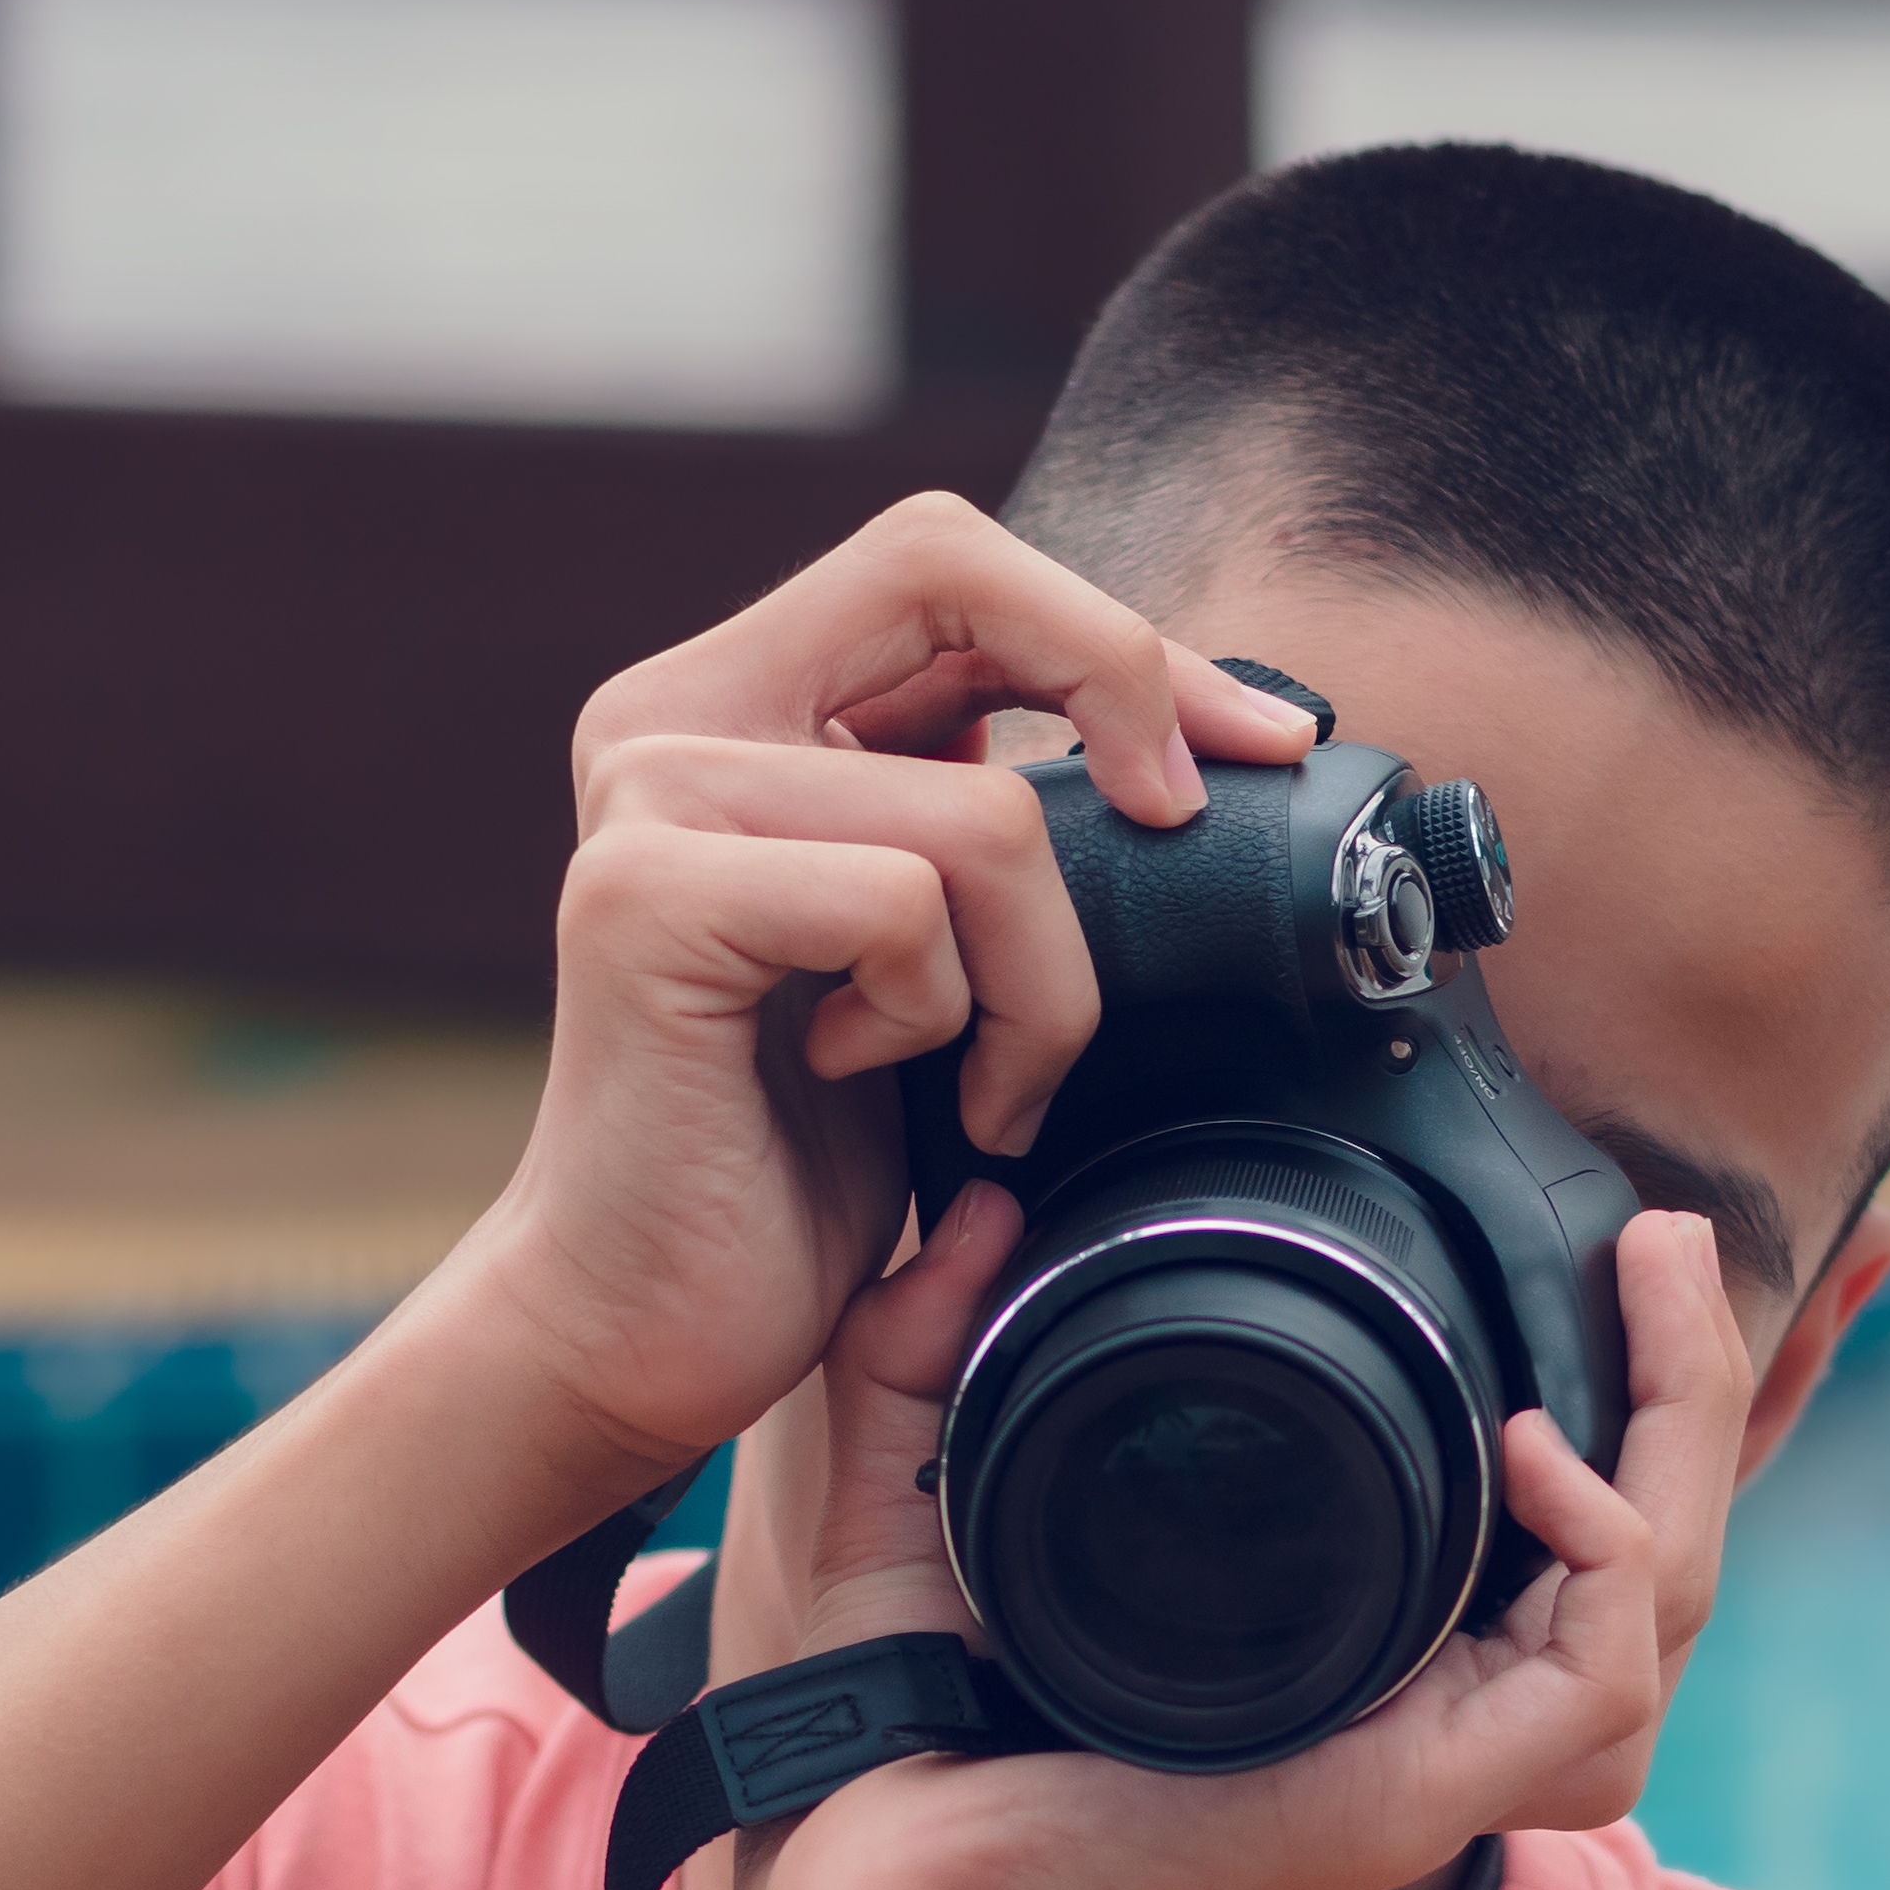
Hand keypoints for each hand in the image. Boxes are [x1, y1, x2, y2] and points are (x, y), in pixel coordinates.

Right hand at [435, 494, 1325, 1501]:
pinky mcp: (645, 896)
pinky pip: (905, 903)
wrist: (641, 1329)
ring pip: (982, 809)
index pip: (948, 559)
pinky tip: (862, 1083)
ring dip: (1039, 980)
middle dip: (1118, 690)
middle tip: (1177, 835)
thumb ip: (979, 821)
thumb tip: (1191, 730)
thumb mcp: (929, 958)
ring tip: (977, 1087)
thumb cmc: (794, 1166)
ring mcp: (647, 798)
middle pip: (953, 575)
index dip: (1115, 630)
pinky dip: (938, 1018)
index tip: (1249, 744)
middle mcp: (669, 717)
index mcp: (737, 705)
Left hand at [717, 1191, 1758, 1889]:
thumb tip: (988, 1213)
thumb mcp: (922, 1489)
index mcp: (1363, 1629)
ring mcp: (1449, 1751)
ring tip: (1658, 1286)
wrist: (877, 1888)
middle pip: (1661, 1536)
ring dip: (1693, 1431)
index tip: (1609, 1248)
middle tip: (1666, 1236)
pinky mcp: (1437, 1791)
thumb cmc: (904, 1732)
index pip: (1564, 1514)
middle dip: (1698, 1372)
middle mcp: (1434, 1692)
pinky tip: (1541, 1446)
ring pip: (1671, 1594)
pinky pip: (1602, 1671)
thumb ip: (935, 1343)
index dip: (1626, 1387)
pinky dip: (1605, 1549)